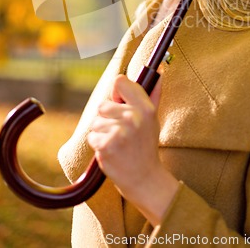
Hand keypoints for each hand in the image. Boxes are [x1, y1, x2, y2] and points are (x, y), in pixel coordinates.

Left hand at [87, 74, 178, 224]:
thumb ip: (153, 94)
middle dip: (107, 117)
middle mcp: (133, 118)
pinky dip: (98, 144)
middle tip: (120, 131)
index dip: (116, 93)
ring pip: (95, 121)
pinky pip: (92, 136)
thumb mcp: (153, 118)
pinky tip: (111, 151)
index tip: (120, 104)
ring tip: (117, 142)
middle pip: (102, 104)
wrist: (144, 178)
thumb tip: (158, 71)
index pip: (119, 81)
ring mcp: (119, 132)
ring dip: (102, 132)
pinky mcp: (106, 146)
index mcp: (145, 107)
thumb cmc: (146, 144)